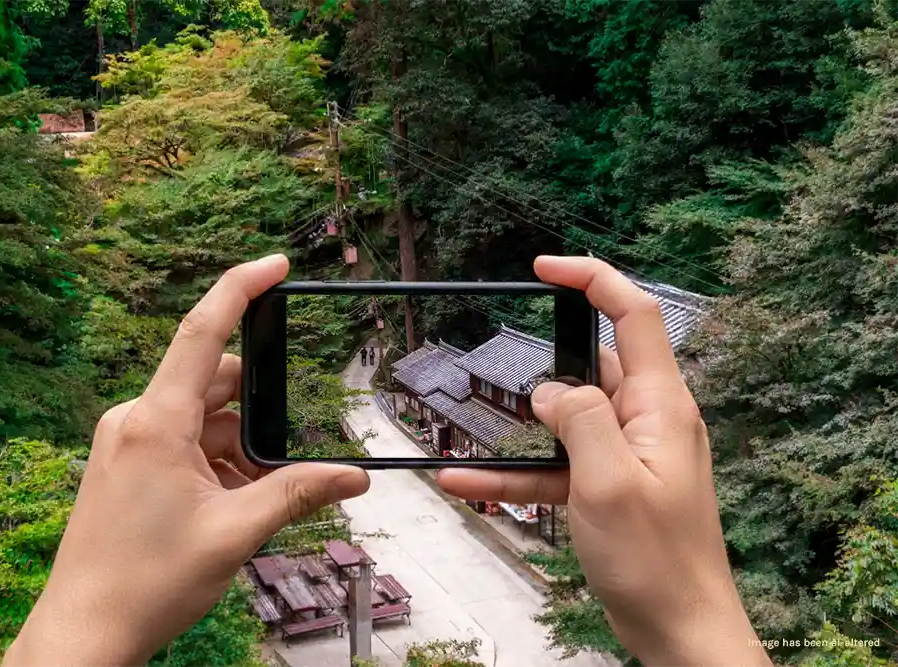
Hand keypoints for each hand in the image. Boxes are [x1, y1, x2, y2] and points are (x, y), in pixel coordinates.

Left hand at [3, 255, 369, 666]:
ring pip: (202, 418)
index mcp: (156, 422)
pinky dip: (215, 461)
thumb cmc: (146, 583)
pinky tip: (229, 504)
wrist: (83, 633)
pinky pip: (183, 441)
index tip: (276, 263)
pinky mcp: (125, 462)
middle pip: (214, 383)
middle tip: (284, 459)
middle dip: (257, 411)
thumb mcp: (236, 533)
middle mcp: (135, 420)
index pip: (202, 331)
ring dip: (237, 446)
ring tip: (250, 501)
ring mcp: (127, 441)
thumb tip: (354, 476)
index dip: (240, 287)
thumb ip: (298, 492)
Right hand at [436, 256, 770, 666]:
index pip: (634, 315)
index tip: (545, 267)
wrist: (680, 631)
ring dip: (520, 430)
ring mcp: (629, 454)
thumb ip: (579, 418)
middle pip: (593, 365)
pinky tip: (468, 483)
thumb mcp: (609, 480)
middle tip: (502, 375)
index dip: (593, 278)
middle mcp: (648, 420)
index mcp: (661, 405)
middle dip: (545, 367)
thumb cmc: (658, 562)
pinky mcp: (611, 485)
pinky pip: (558, 466)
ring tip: (470, 440)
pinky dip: (519, 472)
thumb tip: (550, 390)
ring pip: (567, 421)